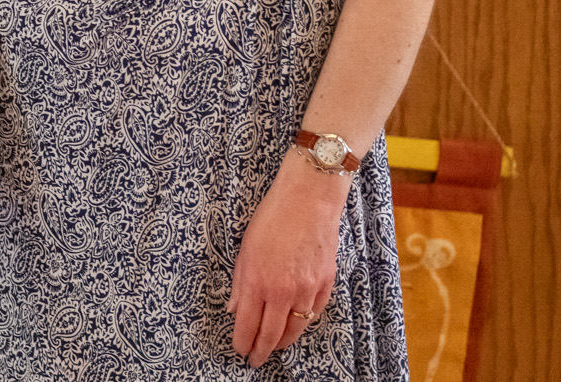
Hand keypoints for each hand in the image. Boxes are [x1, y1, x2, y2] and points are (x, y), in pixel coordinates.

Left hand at [227, 154, 345, 365]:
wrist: (308, 200)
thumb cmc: (272, 218)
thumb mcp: (245, 249)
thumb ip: (240, 283)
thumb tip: (235, 309)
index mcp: (259, 281)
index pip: (249, 324)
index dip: (243, 342)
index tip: (239, 351)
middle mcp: (284, 291)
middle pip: (272, 334)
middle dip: (261, 350)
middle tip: (254, 360)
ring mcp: (307, 290)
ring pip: (295, 329)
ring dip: (283, 342)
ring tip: (274, 347)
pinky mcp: (325, 284)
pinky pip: (313, 314)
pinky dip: (303, 324)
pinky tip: (295, 327)